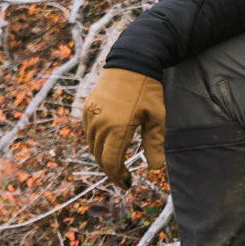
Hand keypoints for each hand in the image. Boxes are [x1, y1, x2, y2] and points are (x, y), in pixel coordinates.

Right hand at [82, 68, 164, 187]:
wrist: (132, 61)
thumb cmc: (148, 89)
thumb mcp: (157, 117)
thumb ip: (154, 143)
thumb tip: (155, 168)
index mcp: (117, 128)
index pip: (111, 163)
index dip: (118, 177)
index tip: (127, 184)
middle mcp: (99, 124)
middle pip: (100, 157)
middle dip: (111, 170)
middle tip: (123, 177)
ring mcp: (90, 115)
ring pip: (92, 145)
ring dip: (103, 156)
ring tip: (117, 162)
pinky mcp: (87, 108)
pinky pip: (88, 132)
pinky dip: (97, 142)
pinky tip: (109, 142)